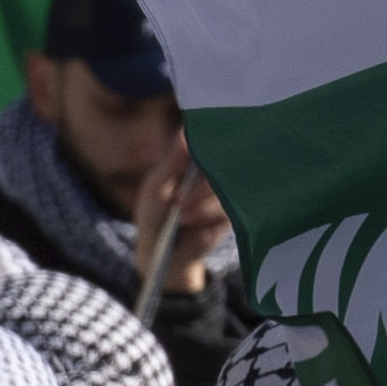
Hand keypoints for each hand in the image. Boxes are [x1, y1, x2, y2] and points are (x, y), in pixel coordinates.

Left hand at [128, 146, 231, 304]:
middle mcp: (214, 173)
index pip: (211, 141)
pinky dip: (207, 215)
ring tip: (180, 215)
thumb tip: (185, 131)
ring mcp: (226, 193)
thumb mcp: (155, 186)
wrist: (163, 254)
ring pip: (224, 187)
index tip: (203, 141)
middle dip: (199, 182)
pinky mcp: (233, 214)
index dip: (210, 138)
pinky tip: (190, 223)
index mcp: (195, 161)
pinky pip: (229, 207)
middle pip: (222, 162)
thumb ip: (171, 160)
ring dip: (200, 202)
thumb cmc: (153, 215)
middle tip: (178, 198)